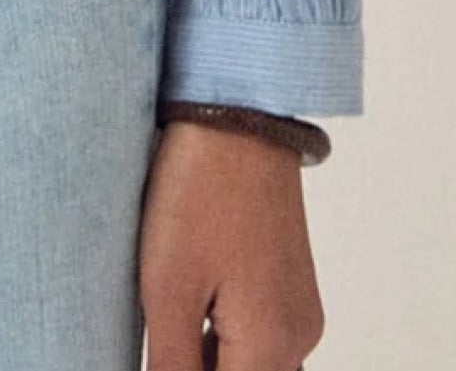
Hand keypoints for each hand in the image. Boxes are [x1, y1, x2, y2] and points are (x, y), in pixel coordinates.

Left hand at [138, 116, 325, 370]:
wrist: (240, 111)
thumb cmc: (200, 191)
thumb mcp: (167, 288)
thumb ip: (171, 364)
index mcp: (272, 347)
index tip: (157, 350)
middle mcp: (299, 337)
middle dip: (197, 369)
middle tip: (158, 338)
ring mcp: (298, 308)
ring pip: (251, 366)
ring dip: (208, 359)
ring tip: (165, 325)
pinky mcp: (288, 282)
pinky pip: (258, 336)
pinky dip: (223, 341)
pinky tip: (185, 312)